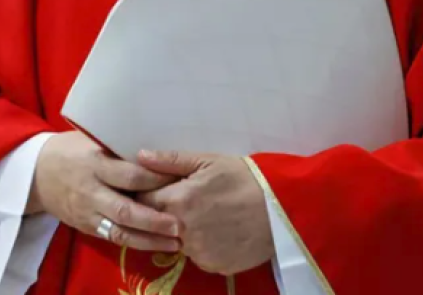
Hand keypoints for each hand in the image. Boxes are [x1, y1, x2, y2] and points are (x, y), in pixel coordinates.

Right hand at [28, 132, 181, 251]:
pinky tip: (157, 244)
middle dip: (154, 219)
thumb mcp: (92, 141)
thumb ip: (119, 149)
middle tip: (180, 223)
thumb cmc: (71, 150)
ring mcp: (88, 212)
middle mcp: (91, 191)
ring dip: (149, 238)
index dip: (155, 180)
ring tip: (175, 241)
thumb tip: (156, 150)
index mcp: (94, 164)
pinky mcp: (87, 227)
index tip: (180, 181)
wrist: (36, 173)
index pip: (129, 175)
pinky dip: (136, 243)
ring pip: (120, 230)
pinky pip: (113, 238)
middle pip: (125, 209)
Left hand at [136, 150, 273, 275]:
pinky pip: (199, 256)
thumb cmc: (245, 177)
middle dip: (164, 213)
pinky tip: (219, 231)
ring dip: (183, 232)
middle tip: (186, 201)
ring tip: (206, 215)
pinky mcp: (215, 266)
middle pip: (158, 224)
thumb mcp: (209, 160)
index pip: (143, 201)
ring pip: (178, 243)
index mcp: (178, 202)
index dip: (148, 193)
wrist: (283, 207)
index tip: (159, 188)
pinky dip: (203, 246)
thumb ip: (170, 160)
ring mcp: (199, 253)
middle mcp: (183, 232)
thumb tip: (139, 156)